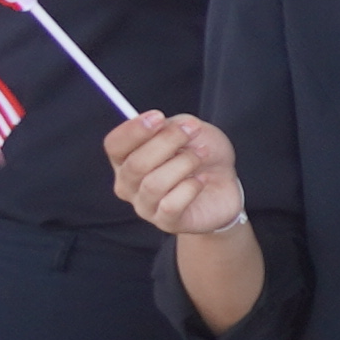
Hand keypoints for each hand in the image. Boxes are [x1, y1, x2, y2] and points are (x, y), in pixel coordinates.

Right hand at [102, 111, 244, 240]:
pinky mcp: (166, 222)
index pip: (115, 145)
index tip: (158, 116)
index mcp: (125, 158)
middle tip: (193, 130)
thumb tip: (162, 126)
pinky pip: (171, 205)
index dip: (133, 130)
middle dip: (167, 142)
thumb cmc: (200, 154)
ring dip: (184, 163)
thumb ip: (171, 127)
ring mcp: (145, 206)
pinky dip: (190, 187)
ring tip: (202, 155)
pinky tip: (201, 180)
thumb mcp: (188, 131)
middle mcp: (128, 184)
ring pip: (153, 184)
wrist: (225, 184)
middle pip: (135, 164)